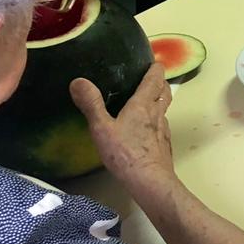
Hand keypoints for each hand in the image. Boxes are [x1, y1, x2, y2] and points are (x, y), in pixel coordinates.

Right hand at [70, 64, 176, 186]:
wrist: (150, 181)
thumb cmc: (125, 153)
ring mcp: (163, 129)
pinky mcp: (164, 144)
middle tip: (149, 79)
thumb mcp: (102, 128)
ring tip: (145, 102)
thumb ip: (91, 104)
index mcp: (143, 104)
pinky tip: (145, 129)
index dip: (155, 67)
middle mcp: (157, 113)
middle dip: (159, 82)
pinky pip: (162, 125)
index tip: (150, 62)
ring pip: (164, 108)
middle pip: (164, 91)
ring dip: (158, 101)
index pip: (155, 77)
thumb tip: (78, 81)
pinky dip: (156, 120)